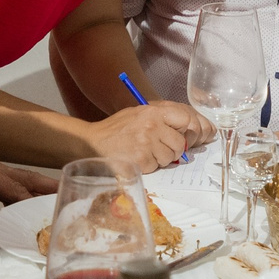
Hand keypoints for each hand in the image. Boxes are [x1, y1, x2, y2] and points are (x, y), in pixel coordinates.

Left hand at [0, 135, 55, 234]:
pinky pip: (10, 180)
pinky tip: (20, 200)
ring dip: (39, 188)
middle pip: (29, 179)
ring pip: (22, 178)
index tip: (49, 218)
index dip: (34, 206)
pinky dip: (22, 189)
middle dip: (49, 188)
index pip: (19, 193)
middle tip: (69, 194)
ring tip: (53, 200)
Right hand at [88, 100, 211, 175]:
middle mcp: (152, 126)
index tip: (180, 136)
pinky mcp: (140, 160)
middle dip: (172, 150)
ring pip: (169, 158)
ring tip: (144, 153)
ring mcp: (146, 143)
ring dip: (159, 159)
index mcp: (153, 112)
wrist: (92, 142)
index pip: (185, 119)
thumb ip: (160, 118)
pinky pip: (155, 167)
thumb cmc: (116, 129)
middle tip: (158, 149)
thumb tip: (184, 128)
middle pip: (179, 143)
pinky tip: (136, 159)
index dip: (186, 130)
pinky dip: (147, 167)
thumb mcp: (138, 113)